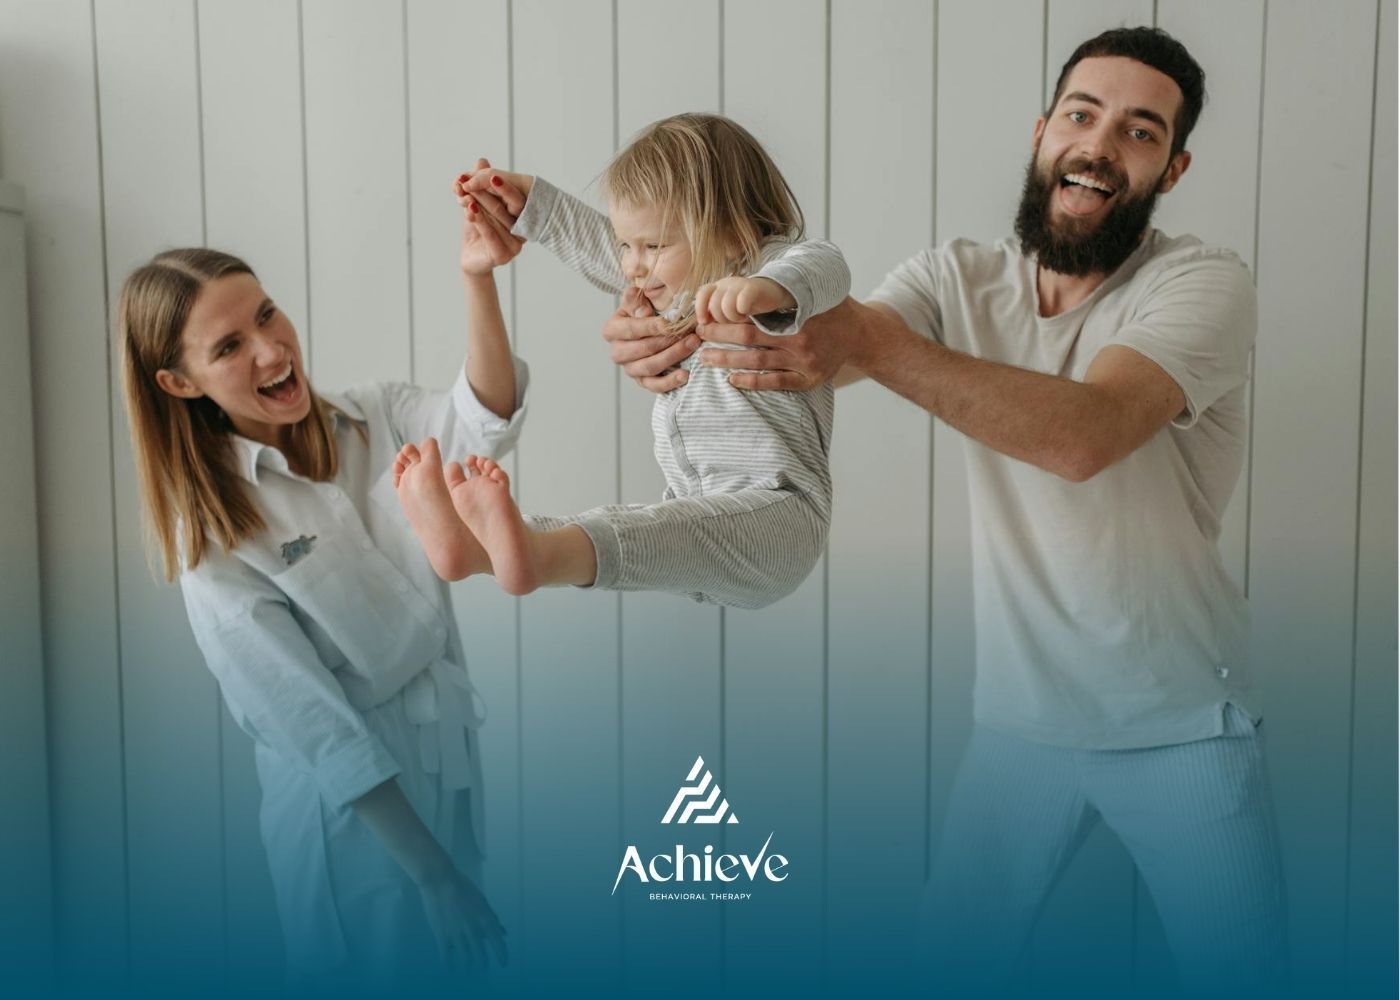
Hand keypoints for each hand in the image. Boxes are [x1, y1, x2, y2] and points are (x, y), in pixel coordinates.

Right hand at [416, 866, 508, 970]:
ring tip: (468, 971)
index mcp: (485, 917)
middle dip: (483, 963)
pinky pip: (446, 954)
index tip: (503, 963)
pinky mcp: (442, 934)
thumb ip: (492, 917)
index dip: (501, 954)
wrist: (440, 880)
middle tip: (483, 969)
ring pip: (465, 956)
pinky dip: (448, 963)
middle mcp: (473, 928)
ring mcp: (457, 932)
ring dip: (467, 965)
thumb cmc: (462, 886)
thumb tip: (503, 932)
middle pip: (481, 953)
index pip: (497, 941)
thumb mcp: (482, 901)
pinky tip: (449, 969)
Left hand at [454, 159, 523, 275]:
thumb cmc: (477, 229)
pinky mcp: (503, 256)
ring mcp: (515, 246)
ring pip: (496, 218)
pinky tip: (469, 209)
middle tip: (467, 179)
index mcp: (521, 218)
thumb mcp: (477, 203)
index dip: (502, 185)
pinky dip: (479, 219)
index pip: (515, 198)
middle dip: (484, 190)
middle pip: (503, 206)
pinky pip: (490, 233)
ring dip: (478, 202)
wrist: (470, 258)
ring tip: (464, 192)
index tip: (490, 173)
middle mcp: (522, 231)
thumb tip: (481, 160)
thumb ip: (480, 184)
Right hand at [602, 287, 700, 393]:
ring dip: (673, 357)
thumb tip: (643, 313)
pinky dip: (670, 382)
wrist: (649, 325)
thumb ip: (636, 300)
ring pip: (650, 367)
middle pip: (642, 350)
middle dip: (668, 342)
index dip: (651, 327)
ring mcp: (630, 369)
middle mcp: (617, 352)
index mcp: (612, 330)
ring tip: (692, 346)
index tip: (670, 324)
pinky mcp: (642, 381)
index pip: (631, 329)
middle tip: (690, 334)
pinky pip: (654, 386)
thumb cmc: (645, 309)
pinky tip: (685, 375)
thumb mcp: (639, 299)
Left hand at [695, 276, 793, 324]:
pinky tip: (747, 314)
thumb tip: (700, 329)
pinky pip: (741, 302)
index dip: (700, 308)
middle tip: (732, 323)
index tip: (704, 322)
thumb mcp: (727, 310)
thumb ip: (714, 316)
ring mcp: (739, 284)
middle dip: (721, 319)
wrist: (772, 293)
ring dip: (732, 317)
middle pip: (714, 304)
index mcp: (717, 287)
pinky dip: (742, 312)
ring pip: (725, 305)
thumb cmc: (747, 307)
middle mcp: (726, 283)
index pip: (702, 293)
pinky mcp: (753, 287)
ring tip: (740, 319)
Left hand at [696, 296, 863, 390]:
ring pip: (757, 362)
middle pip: (749, 338)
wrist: (861, 334)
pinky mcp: (809, 379)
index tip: (707, 315)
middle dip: (720, 337)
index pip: (754, 314)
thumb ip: (780, 287)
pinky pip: (774, 383)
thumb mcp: (809, 290)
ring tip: (705, 358)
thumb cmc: (828, 307)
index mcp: (798, 311)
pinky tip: (731, 379)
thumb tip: (740, 279)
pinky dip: (751, 382)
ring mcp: (805, 361)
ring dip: (727, 361)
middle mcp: (801, 337)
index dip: (726, 316)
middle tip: (700, 335)